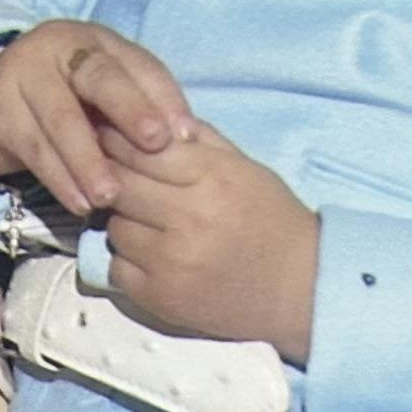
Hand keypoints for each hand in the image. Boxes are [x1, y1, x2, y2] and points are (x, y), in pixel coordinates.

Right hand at [0, 25, 193, 213]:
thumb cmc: (62, 105)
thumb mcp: (100, 100)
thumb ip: (136, 110)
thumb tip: (185, 145)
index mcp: (97, 41)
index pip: (139, 64)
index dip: (165, 98)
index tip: (187, 136)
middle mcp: (59, 45)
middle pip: (100, 77)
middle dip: (131, 111)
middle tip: (156, 146)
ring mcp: (22, 70)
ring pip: (63, 119)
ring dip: (90, 162)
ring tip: (111, 197)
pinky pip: (33, 147)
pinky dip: (59, 178)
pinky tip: (79, 203)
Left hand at [95, 119, 319, 360]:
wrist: (301, 287)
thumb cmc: (272, 220)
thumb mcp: (245, 167)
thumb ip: (198, 139)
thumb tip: (148, 114)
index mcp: (212, 178)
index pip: (142, 148)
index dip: (119, 140)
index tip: (110, 138)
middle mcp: (189, 219)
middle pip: (119, 184)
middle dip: (113, 177)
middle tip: (118, 178)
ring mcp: (171, 262)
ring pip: (114, 226)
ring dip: (124, 220)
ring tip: (147, 221)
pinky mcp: (160, 297)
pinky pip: (117, 267)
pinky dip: (128, 259)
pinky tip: (151, 255)